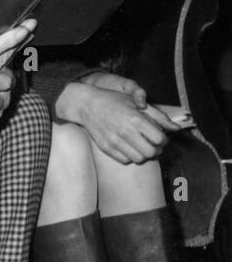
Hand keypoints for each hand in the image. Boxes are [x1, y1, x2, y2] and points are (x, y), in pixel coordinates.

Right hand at [57, 77, 175, 162]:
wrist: (85, 104)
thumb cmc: (112, 100)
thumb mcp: (135, 103)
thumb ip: (158, 116)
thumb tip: (176, 128)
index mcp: (135, 118)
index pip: (159, 139)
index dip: (163, 139)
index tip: (160, 137)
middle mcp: (125, 131)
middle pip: (151, 152)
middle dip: (155, 149)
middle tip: (152, 144)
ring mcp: (114, 141)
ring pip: (139, 159)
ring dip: (143, 154)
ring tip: (140, 146)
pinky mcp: (106, 147)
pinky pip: (125, 160)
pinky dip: (129, 156)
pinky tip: (128, 147)